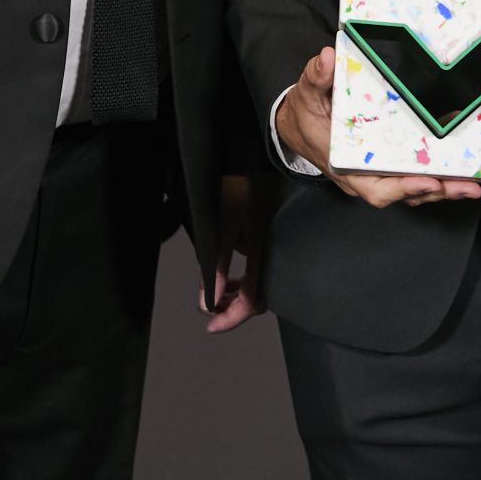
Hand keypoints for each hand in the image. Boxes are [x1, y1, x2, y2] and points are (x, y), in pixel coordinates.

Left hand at [199, 173, 267, 333]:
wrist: (252, 154)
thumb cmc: (238, 182)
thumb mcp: (222, 225)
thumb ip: (216, 265)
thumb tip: (208, 301)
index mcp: (262, 250)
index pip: (252, 299)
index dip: (231, 318)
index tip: (211, 326)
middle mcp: (272, 250)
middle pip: (258, 294)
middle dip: (232, 307)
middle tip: (210, 311)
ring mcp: (272, 242)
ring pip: (257, 279)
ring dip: (235, 290)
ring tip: (215, 291)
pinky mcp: (268, 234)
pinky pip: (256, 264)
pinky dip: (240, 273)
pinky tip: (227, 270)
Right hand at [277, 46, 480, 208]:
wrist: (300, 125)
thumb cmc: (306, 114)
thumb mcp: (307, 94)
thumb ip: (316, 78)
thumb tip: (328, 58)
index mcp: (345, 165)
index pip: (375, 187)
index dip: (402, 187)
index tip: (427, 181)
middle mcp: (364, 176)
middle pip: (403, 193)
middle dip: (436, 191)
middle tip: (467, 186)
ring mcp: (377, 173)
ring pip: (413, 189)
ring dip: (443, 188)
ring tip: (472, 183)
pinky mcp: (388, 166)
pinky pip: (414, 177)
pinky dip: (437, 177)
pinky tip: (460, 171)